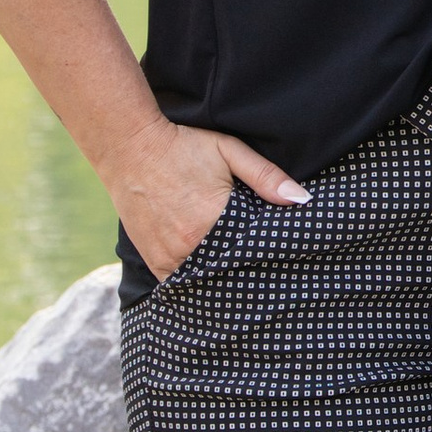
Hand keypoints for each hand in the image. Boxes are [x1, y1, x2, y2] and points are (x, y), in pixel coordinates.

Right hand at [108, 122, 306, 278]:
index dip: (267, 257)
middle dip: (247, 271)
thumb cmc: (183, 147)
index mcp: (214, 220)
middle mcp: (189, 245)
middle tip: (264, 276)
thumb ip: (267, 177)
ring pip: (206, 281)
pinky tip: (211, 276)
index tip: (280, 261)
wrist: (129, 147)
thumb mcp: (229, 152)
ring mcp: (168, 256)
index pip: (253, 253)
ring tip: (239, 276)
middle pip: (231, 271)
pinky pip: (181, 284)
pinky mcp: (154, 260)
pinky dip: (196, 281)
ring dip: (222, 279)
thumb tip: (302, 200)